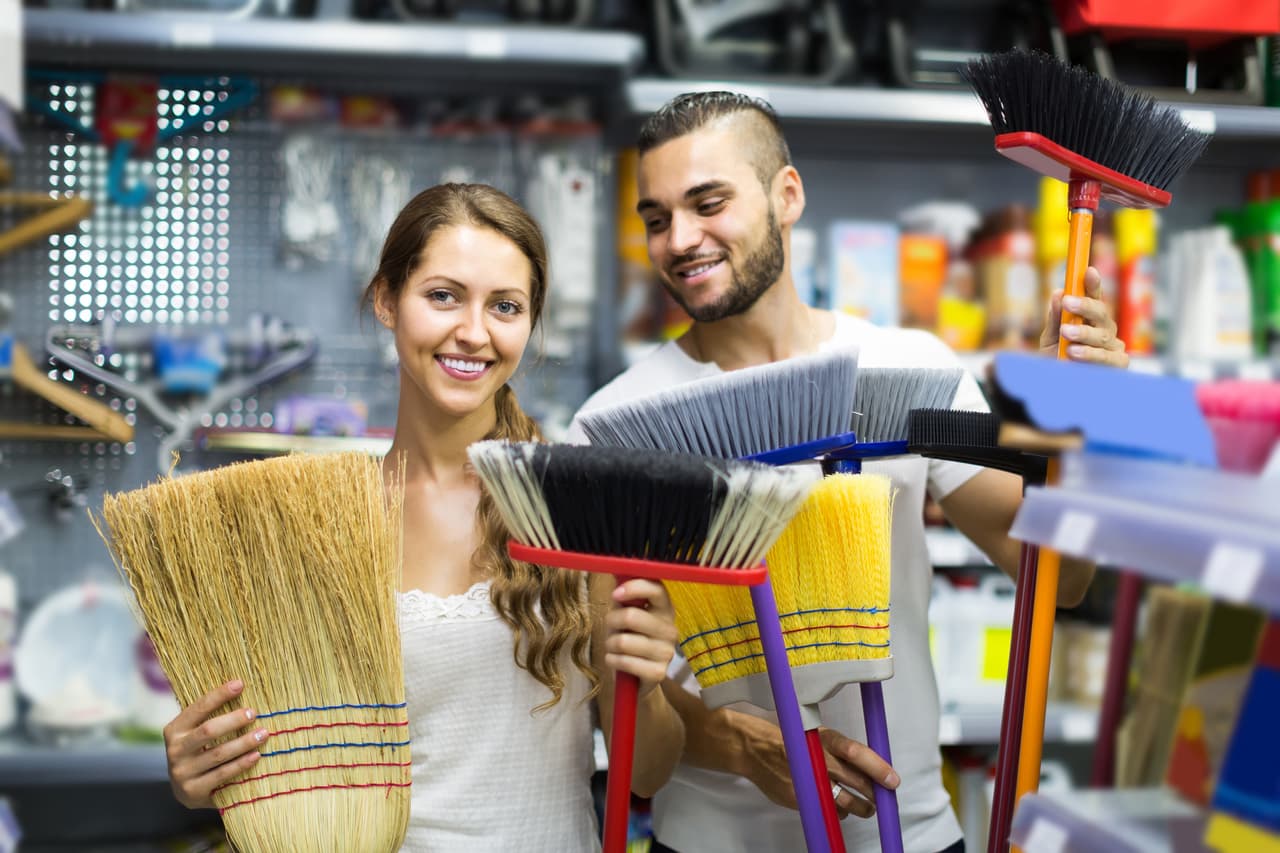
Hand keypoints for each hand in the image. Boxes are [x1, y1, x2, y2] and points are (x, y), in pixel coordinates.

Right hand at [163, 679, 268, 809]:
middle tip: (254, 713)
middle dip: (233, 720)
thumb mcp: (196, 733)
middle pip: (208, 731)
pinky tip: (256, 755)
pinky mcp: (193, 791)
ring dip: (243, 742)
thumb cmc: (199, 752)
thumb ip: (211, 717)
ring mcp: (182, 773)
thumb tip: (241, 690)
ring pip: (218, 754)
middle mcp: (174, 751)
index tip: (240, 684)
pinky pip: (222, 774)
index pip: (198, 708)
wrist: (187, 790)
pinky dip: (241, 764)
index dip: (219, 695)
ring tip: (263, 734)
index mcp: (174, 730)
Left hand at [604, 579, 677, 698]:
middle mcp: (670, 629)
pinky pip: (624, 662)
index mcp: (665, 609)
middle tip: (611, 627)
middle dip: (611, 622)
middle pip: (631, 616)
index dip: (634, 588)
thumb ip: (623, 595)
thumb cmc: (631, 636)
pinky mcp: (658, 673)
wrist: (638, 675)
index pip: (657, 590)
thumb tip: (614, 569)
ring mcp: (666, 652)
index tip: (615, 595)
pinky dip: (612, 660)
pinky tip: (616, 660)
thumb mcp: (626, 612)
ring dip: (610, 644)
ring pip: (623, 641)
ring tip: (614, 646)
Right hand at [739, 715, 899, 820]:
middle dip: (875, 793)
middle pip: (857, 781)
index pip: (856, 753)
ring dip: (862, 807)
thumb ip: (843, 752)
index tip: (892, 780)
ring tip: (867, 807)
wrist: (757, 751)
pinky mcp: (802, 798)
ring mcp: (810, 781)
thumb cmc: (793, 743)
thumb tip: (874, 766)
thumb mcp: (819, 738)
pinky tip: (838, 805)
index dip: (877, 768)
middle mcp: (819, 759)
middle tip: (884, 797)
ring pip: (848, 802)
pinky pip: (831, 811)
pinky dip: (839, 810)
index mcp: (826, 739)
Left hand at [1040, 266, 1128, 367]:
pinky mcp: (1118, 363)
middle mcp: (1105, 329)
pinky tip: (1075, 352)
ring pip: (1102, 335)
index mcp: (1090, 318)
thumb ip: (1055, 318)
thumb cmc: (1057, 360)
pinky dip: (1089, 354)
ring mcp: (1114, 345)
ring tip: (1065, 333)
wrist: (1059, 389)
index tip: (1088, 271)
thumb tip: (1058, 293)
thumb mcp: (1050, 339)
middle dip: (1085, 306)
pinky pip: (1106, 356)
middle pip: (1100, 312)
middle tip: (1068, 302)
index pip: (1094, 297)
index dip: (1092, 283)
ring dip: (1083, 332)